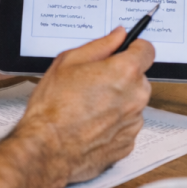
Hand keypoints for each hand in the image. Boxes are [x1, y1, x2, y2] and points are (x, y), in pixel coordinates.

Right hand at [0, 26, 154, 187]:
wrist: (38, 153)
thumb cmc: (46, 106)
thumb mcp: (66, 62)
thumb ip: (98, 45)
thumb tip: (118, 34)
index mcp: (122, 72)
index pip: (148, 49)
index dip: (135, 47)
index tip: (125, 49)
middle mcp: (134, 98)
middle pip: (139, 77)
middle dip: (120, 76)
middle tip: (93, 82)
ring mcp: (131, 124)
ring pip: (132, 103)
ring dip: (116, 101)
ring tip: (85, 107)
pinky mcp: (124, 146)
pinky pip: (125, 127)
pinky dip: (112, 124)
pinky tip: (87, 125)